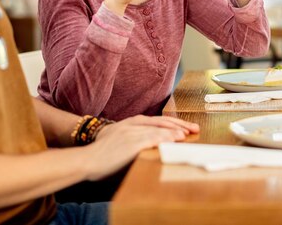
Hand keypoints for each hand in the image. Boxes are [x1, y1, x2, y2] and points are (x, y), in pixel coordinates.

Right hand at [84, 115, 198, 180]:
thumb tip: (150, 143)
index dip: (173, 122)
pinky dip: (166, 137)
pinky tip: (175, 139)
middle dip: (179, 124)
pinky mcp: (132, 142)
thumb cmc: (101, 154)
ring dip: (175, 130)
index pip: (156, 120)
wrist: (87, 160)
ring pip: (159, 128)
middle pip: (161, 121)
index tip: (185, 126)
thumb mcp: (118, 140)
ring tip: (187, 134)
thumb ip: (133, 138)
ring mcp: (132, 132)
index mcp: (129, 122)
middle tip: (194, 128)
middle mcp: (132, 124)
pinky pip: (153, 138)